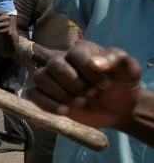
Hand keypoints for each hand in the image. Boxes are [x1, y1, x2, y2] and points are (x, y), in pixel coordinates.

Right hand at [27, 41, 141, 129]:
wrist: (117, 108)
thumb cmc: (122, 85)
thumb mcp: (129, 70)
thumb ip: (116, 59)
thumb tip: (95, 63)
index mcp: (83, 51)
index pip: (75, 53)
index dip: (88, 70)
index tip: (105, 86)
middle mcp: (64, 61)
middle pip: (55, 65)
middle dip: (73, 83)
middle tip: (90, 94)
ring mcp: (52, 78)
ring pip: (40, 77)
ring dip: (59, 93)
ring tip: (79, 103)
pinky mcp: (45, 94)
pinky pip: (33, 94)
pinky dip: (47, 104)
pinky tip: (65, 111)